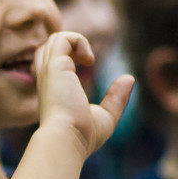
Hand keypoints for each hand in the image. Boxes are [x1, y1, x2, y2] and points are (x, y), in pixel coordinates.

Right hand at [32, 31, 132, 156]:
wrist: (66, 140)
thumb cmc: (82, 136)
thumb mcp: (105, 117)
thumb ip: (116, 98)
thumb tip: (129, 78)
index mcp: (54, 90)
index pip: (51, 63)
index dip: (67, 56)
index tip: (88, 63)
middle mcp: (48, 79)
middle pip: (49, 48)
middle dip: (69, 45)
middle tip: (88, 60)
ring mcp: (50, 71)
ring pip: (54, 39)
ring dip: (75, 40)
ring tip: (89, 59)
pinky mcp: (55, 66)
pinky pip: (63, 38)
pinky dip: (78, 40)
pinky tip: (90, 60)